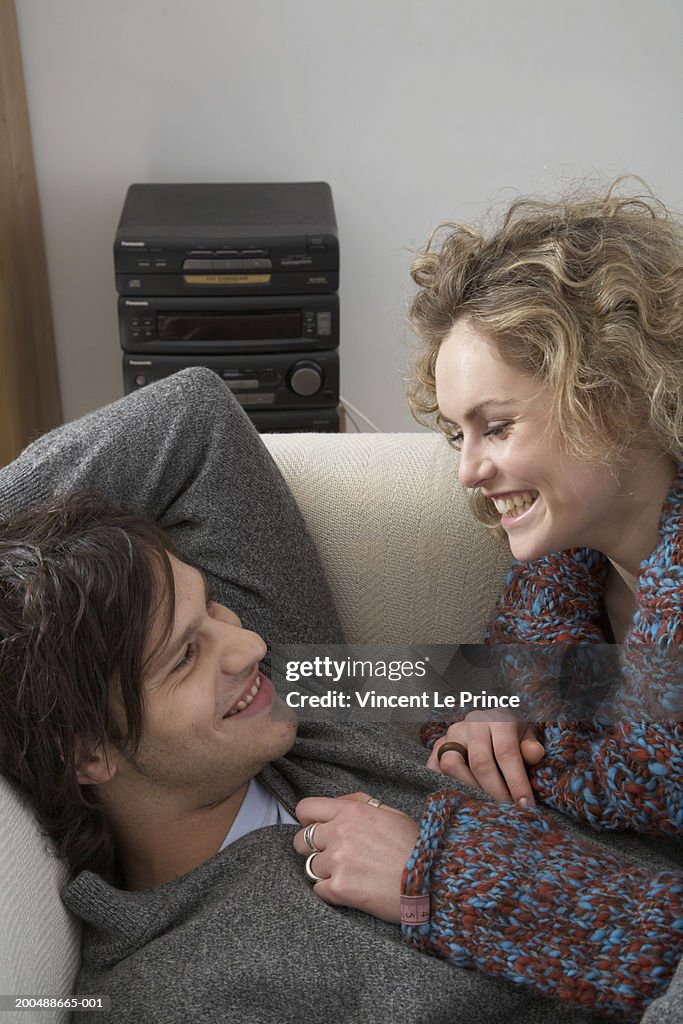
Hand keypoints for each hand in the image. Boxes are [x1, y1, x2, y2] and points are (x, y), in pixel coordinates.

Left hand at [293, 792, 418, 923]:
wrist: (434, 882)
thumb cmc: (417, 846)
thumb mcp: (391, 813)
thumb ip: (359, 803)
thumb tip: (337, 804)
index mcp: (351, 811)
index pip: (305, 808)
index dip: (308, 820)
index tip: (317, 829)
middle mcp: (340, 833)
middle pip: (300, 840)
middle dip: (312, 848)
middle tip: (332, 856)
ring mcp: (337, 861)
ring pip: (309, 866)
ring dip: (324, 872)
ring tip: (349, 874)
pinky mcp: (339, 889)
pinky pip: (318, 890)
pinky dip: (330, 892)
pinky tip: (351, 890)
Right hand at [426, 711, 544, 804]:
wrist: (490, 721)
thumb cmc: (512, 735)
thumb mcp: (527, 736)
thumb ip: (531, 747)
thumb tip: (534, 754)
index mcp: (498, 719)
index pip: (506, 752)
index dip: (516, 781)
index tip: (525, 805)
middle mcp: (472, 723)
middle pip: (480, 762)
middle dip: (495, 792)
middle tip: (506, 811)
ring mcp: (452, 734)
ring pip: (452, 764)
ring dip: (469, 789)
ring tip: (484, 804)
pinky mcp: (438, 745)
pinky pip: (435, 768)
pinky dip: (446, 785)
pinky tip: (462, 797)